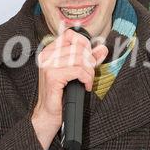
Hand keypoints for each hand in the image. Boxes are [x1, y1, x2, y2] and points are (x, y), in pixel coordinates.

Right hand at [31, 28, 107, 149]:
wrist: (48, 115)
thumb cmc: (61, 94)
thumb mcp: (76, 73)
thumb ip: (88, 59)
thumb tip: (103, 48)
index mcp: (49, 51)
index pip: (70, 35)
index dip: (83, 44)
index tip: (88, 58)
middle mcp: (46, 55)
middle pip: (78, 47)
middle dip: (90, 61)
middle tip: (89, 74)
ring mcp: (48, 65)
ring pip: (79, 59)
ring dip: (89, 72)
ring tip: (88, 81)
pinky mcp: (52, 76)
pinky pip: (78, 70)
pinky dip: (87, 79)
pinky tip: (85, 87)